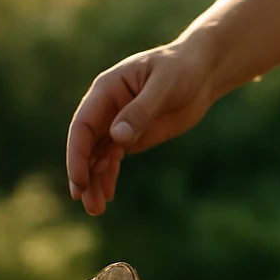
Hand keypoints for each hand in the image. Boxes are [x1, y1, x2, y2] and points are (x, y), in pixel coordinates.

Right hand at [65, 44, 215, 215]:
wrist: (201, 73)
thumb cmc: (182, 69)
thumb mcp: (164, 86)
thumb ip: (141, 111)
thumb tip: (117, 137)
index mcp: (107, 90)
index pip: (84, 126)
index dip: (78, 154)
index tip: (80, 181)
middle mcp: (106, 108)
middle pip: (86, 146)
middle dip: (83, 174)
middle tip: (85, 202)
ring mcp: (117, 123)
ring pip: (97, 156)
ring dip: (94, 181)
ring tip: (96, 210)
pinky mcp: (132, 136)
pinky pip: (113, 159)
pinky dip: (108, 177)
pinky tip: (107, 196)